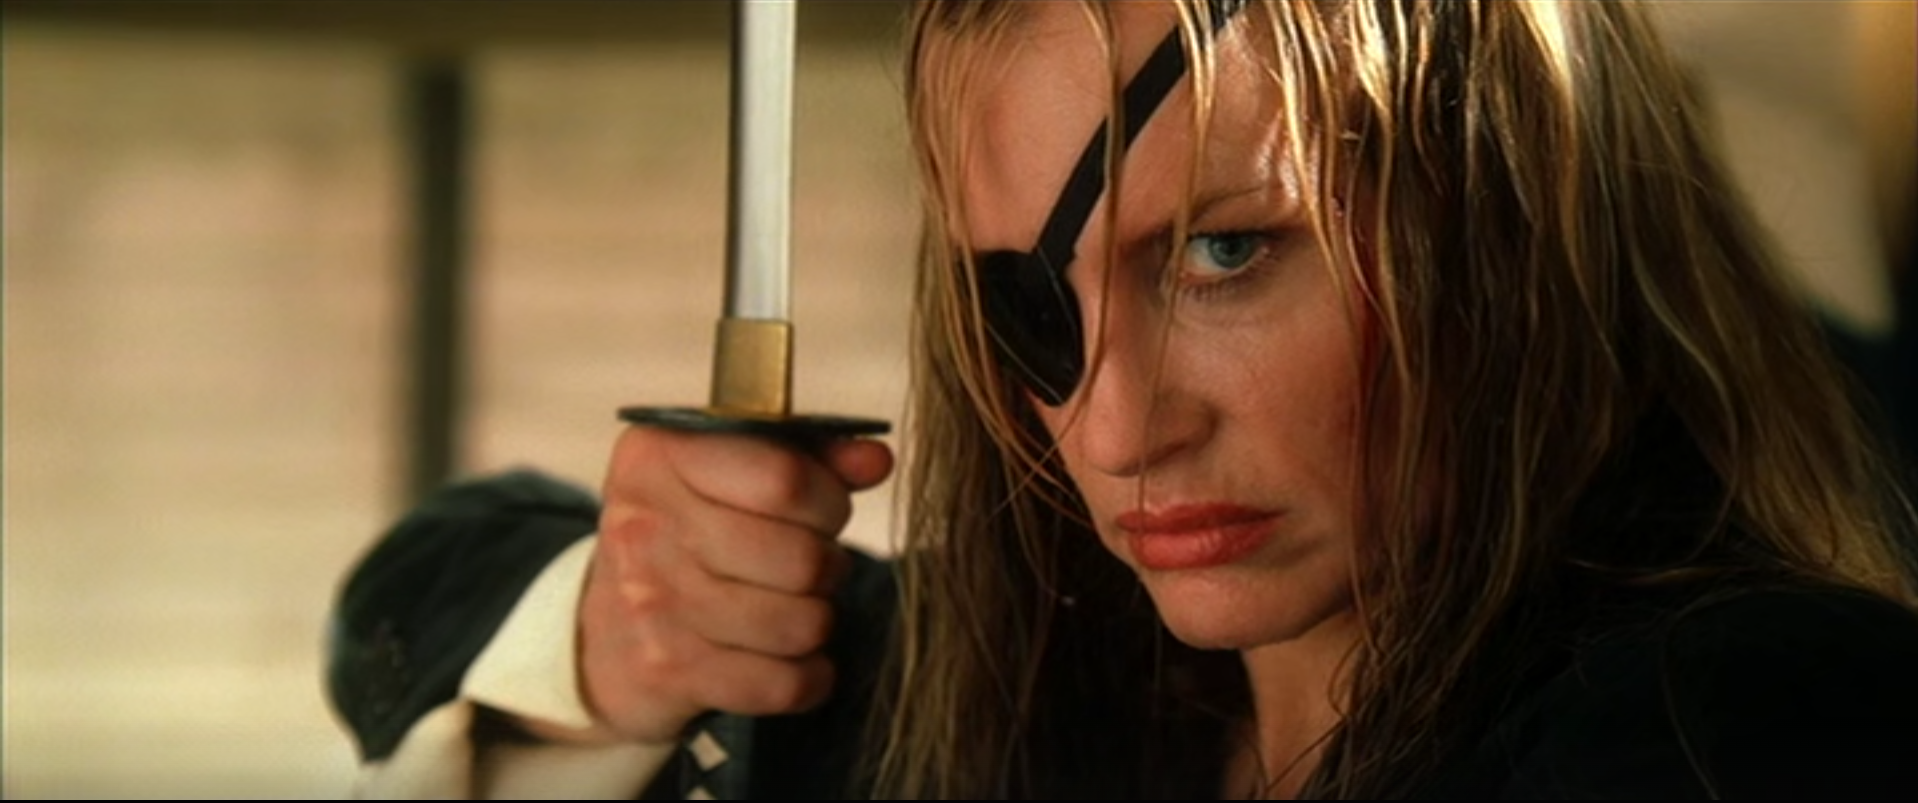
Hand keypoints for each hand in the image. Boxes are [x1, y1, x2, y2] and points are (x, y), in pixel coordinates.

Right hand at [574, 425, 892, 742]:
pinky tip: (793, 662)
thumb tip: (874, 459)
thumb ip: (807, 457)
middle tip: (810, 569)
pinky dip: (807, 678)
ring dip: (816, 622)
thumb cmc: (682, 541)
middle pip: (802, 558)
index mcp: (658, 457)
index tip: (822, 512)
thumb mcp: (724, 478)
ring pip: (799, 623)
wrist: (600, 638)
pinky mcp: (668, 672)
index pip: (785, 479)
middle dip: (827, 567)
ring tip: (795, 610)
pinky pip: (782, 684)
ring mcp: (652, 604)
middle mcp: (646, 526)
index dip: (829, 500)